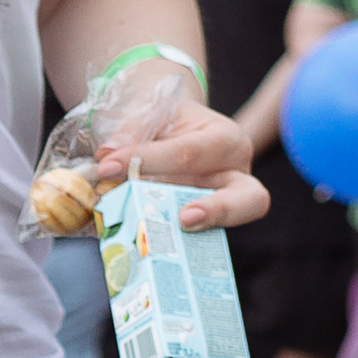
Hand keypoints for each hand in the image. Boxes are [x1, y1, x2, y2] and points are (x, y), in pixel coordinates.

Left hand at [94, 98, 266, 232]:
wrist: (168, 128)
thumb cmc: (163, 120)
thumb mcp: (149, 113)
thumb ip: (132, 132)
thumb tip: (108, 155)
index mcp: (225, 139)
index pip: (190, 153)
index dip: (148, 161)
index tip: (107, 167)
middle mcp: (235, 174)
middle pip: (249, 198)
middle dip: (219, 209)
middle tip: (186, 218)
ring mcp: (225, 204)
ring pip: (230, 226)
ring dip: (196, 234)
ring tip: (162, 236)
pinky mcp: (207, 224)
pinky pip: (198, 240)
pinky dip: (175, 242)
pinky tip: (144, 244)